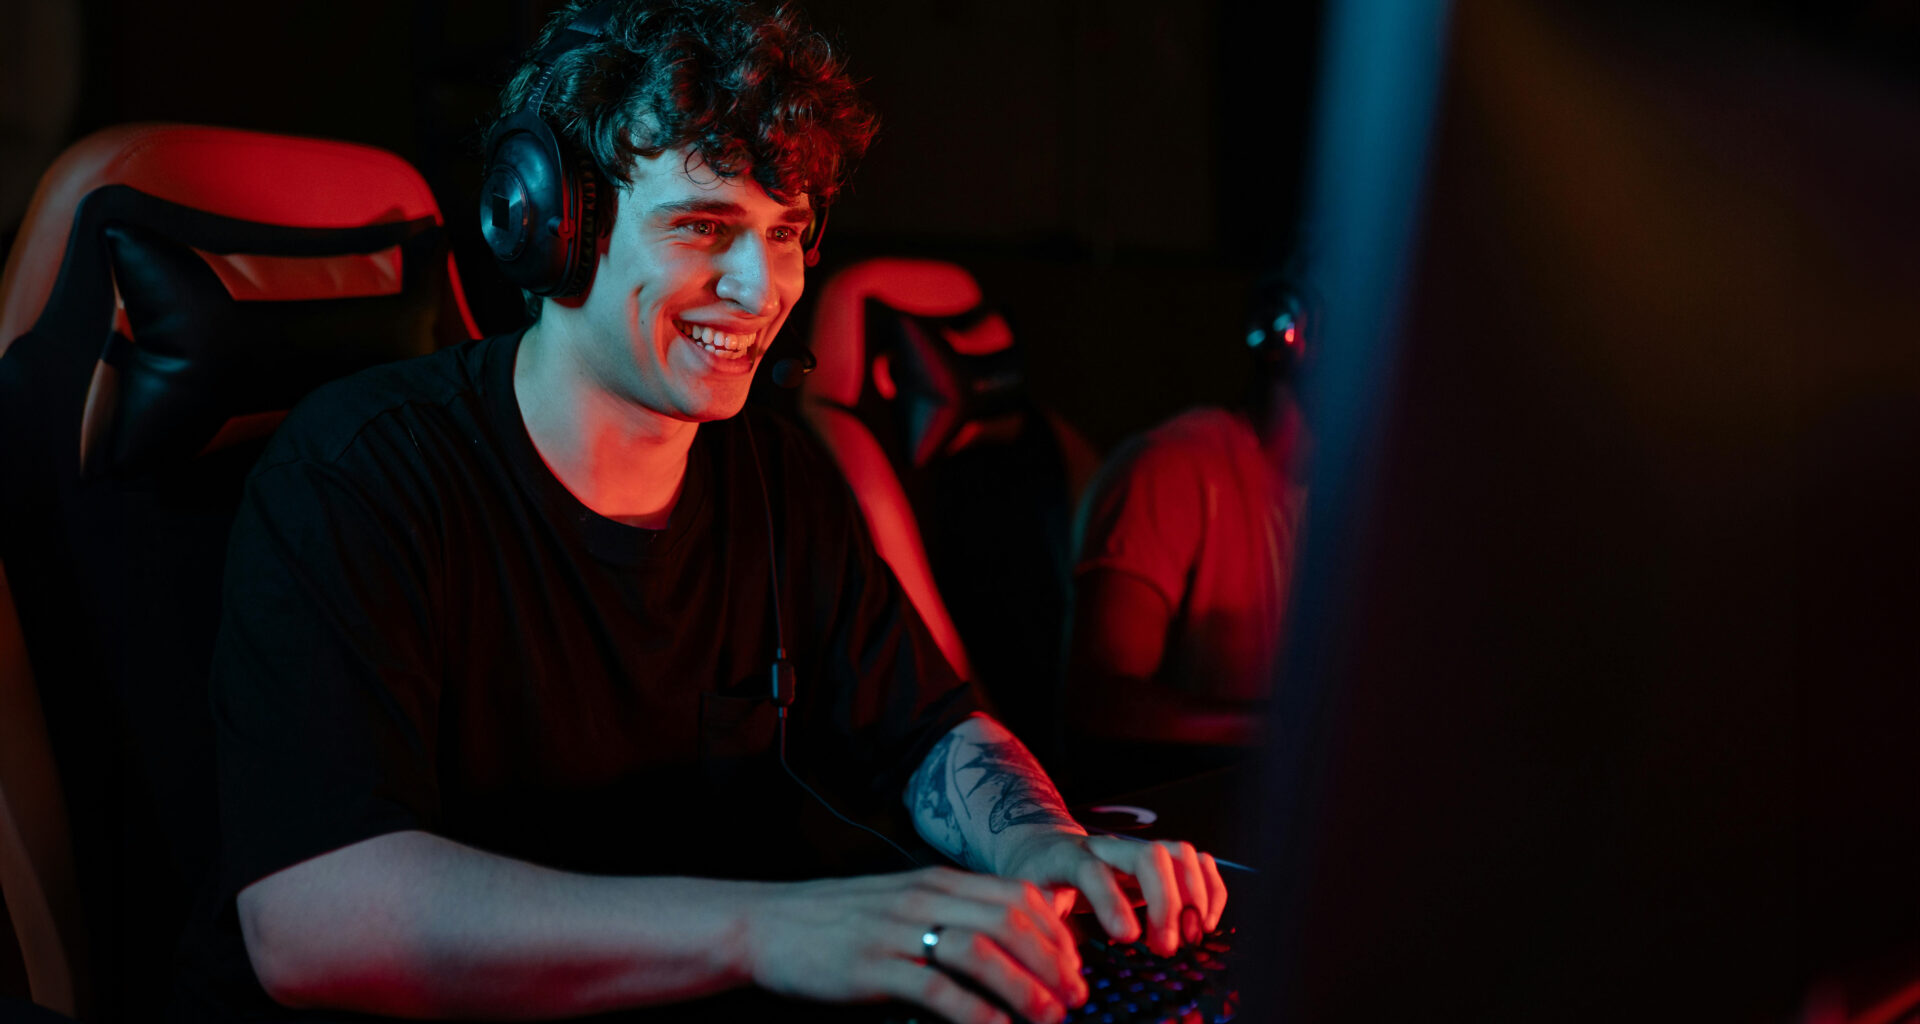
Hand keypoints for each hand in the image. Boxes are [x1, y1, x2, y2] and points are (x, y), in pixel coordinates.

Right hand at [743, 866, 1089, 1023]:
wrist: (765, 924)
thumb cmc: (838, 921)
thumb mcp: (902, 903)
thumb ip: (951, 912)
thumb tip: (1008, 940)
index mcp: (935, 881)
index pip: (1016, 894)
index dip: (1056, 933)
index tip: (1075, 969)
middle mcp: (922, 897)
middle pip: (1010, 919)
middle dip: (1052, 962)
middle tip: (1073, 1000)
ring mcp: (896, 930)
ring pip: (981, 951)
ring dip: (1023, 989)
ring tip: (1045, 1019)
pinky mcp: (871, 966)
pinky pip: (935, 989)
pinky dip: (973, 1013)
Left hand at [996, 829, 1228, 957]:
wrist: (1043, 845)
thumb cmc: (1038, 877)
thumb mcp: (1027, 901)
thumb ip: (1042, 930)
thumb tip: (1066, 971)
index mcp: (1068, 857)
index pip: (1094, 871)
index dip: (1113, 903)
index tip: (1129, 938)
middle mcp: (1108, 848)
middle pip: (1149, 855)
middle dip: (1167, 903)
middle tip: (1167, 946)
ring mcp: (1136, 850)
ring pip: (1179, 853)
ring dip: (1195, 896)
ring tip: (1192, 935)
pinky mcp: (1158, 859)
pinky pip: (1197, 861)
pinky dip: (1210, 890)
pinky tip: (1206, 922)